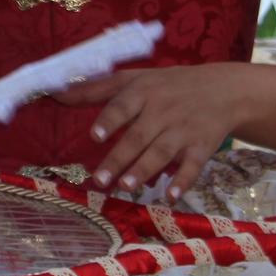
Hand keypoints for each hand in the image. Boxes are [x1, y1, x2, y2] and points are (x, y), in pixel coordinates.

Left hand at [53, 62, 250, 199]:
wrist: (222, 90)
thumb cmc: (166, 85)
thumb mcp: (133, 79)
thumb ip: (94, 89)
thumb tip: (53, 92)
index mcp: (143, 92)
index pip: (123, 105)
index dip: (110, 120)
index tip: (95, 136)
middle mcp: (163, 110)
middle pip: (138, 136)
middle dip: (119, 158)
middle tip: (99, 180)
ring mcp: (183, 130)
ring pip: (162, 152)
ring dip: (144, 170)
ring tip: (125, 187)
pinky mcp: (202, 147)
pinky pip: (192, 166)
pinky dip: (182, 181)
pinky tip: (170, 196)